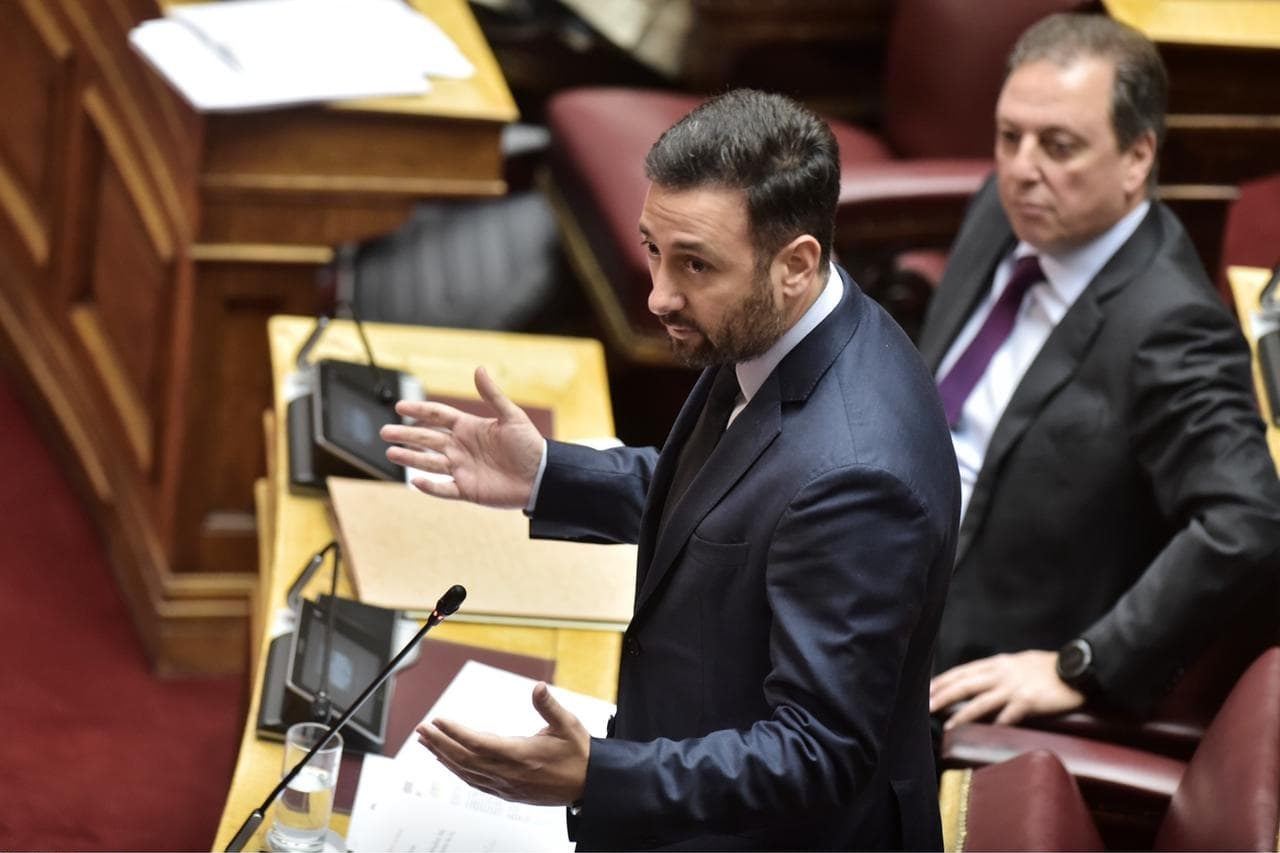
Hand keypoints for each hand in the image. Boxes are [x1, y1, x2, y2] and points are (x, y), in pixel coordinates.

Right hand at [380, 366, 543, 508]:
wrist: (541, 477)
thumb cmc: (530, 445)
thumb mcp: (511, 416)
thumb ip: (492, 395)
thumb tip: (479, 368)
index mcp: (469, 428)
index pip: (438, 416)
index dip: (419, 410)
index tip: (400, 406)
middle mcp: (461, 447)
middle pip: (427, 439)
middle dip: (406, 434)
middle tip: (385, 431)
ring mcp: (462, 469)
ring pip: (430, 462)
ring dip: (410, 457)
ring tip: (391, 452)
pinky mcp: (468, 490)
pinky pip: (444, 488)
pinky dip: (430, 486)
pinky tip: (415, 480)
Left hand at [416, 682, 589, 806]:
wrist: (589, 786)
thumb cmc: (579, 756)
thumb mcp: (569, 725)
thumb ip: (549, 707)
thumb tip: (538, 688)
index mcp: (521, 755)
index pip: (479, 744)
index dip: (455, 733)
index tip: (438, 721)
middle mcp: (509, 774)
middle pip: (464, 759)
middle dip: (440, 743)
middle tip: (422, 729)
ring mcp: (506, 786)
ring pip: (466, 772)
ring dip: (443, 756)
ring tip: (426, 743)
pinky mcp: (507, 792)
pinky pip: (474, 782)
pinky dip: (456, 771)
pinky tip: (448, 762)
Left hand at [929, 650, 1084, 729]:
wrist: (1077, 668)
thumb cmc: (1049, 667)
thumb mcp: (1019, 661)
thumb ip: (1000, 669)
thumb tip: (982, 678)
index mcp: (999, 663)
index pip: (964, 671)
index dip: (944, 680)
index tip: (927, 689)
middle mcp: (1002, 673)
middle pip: (966, 684)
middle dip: (943, 695)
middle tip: (925, 705)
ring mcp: (1015, 687)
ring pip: (981, 701)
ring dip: (962, 714)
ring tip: (948, 724)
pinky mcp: (1029, 701)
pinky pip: (1009, 715)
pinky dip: (996, 725)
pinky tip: (985, 734)